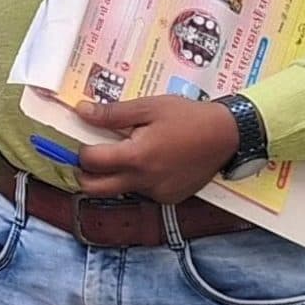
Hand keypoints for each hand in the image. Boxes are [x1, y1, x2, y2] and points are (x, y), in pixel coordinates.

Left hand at [74, 95, 240, 203]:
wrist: (227, 135)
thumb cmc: (187, 116)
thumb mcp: (149, 107)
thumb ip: (112, 114)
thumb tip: (80, 112)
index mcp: (136, 157)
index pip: (91, 162)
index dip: (78, 151)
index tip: (77, 140)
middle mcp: (144, 181)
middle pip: (96, 189)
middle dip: (83, 175)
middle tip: (84, 158)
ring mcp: (158, 193)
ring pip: (120, 191)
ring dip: (112, 177)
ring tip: (120, 154)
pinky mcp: (170, 198)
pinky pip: (142, 192)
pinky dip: (137, 180)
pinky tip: (149, 162)